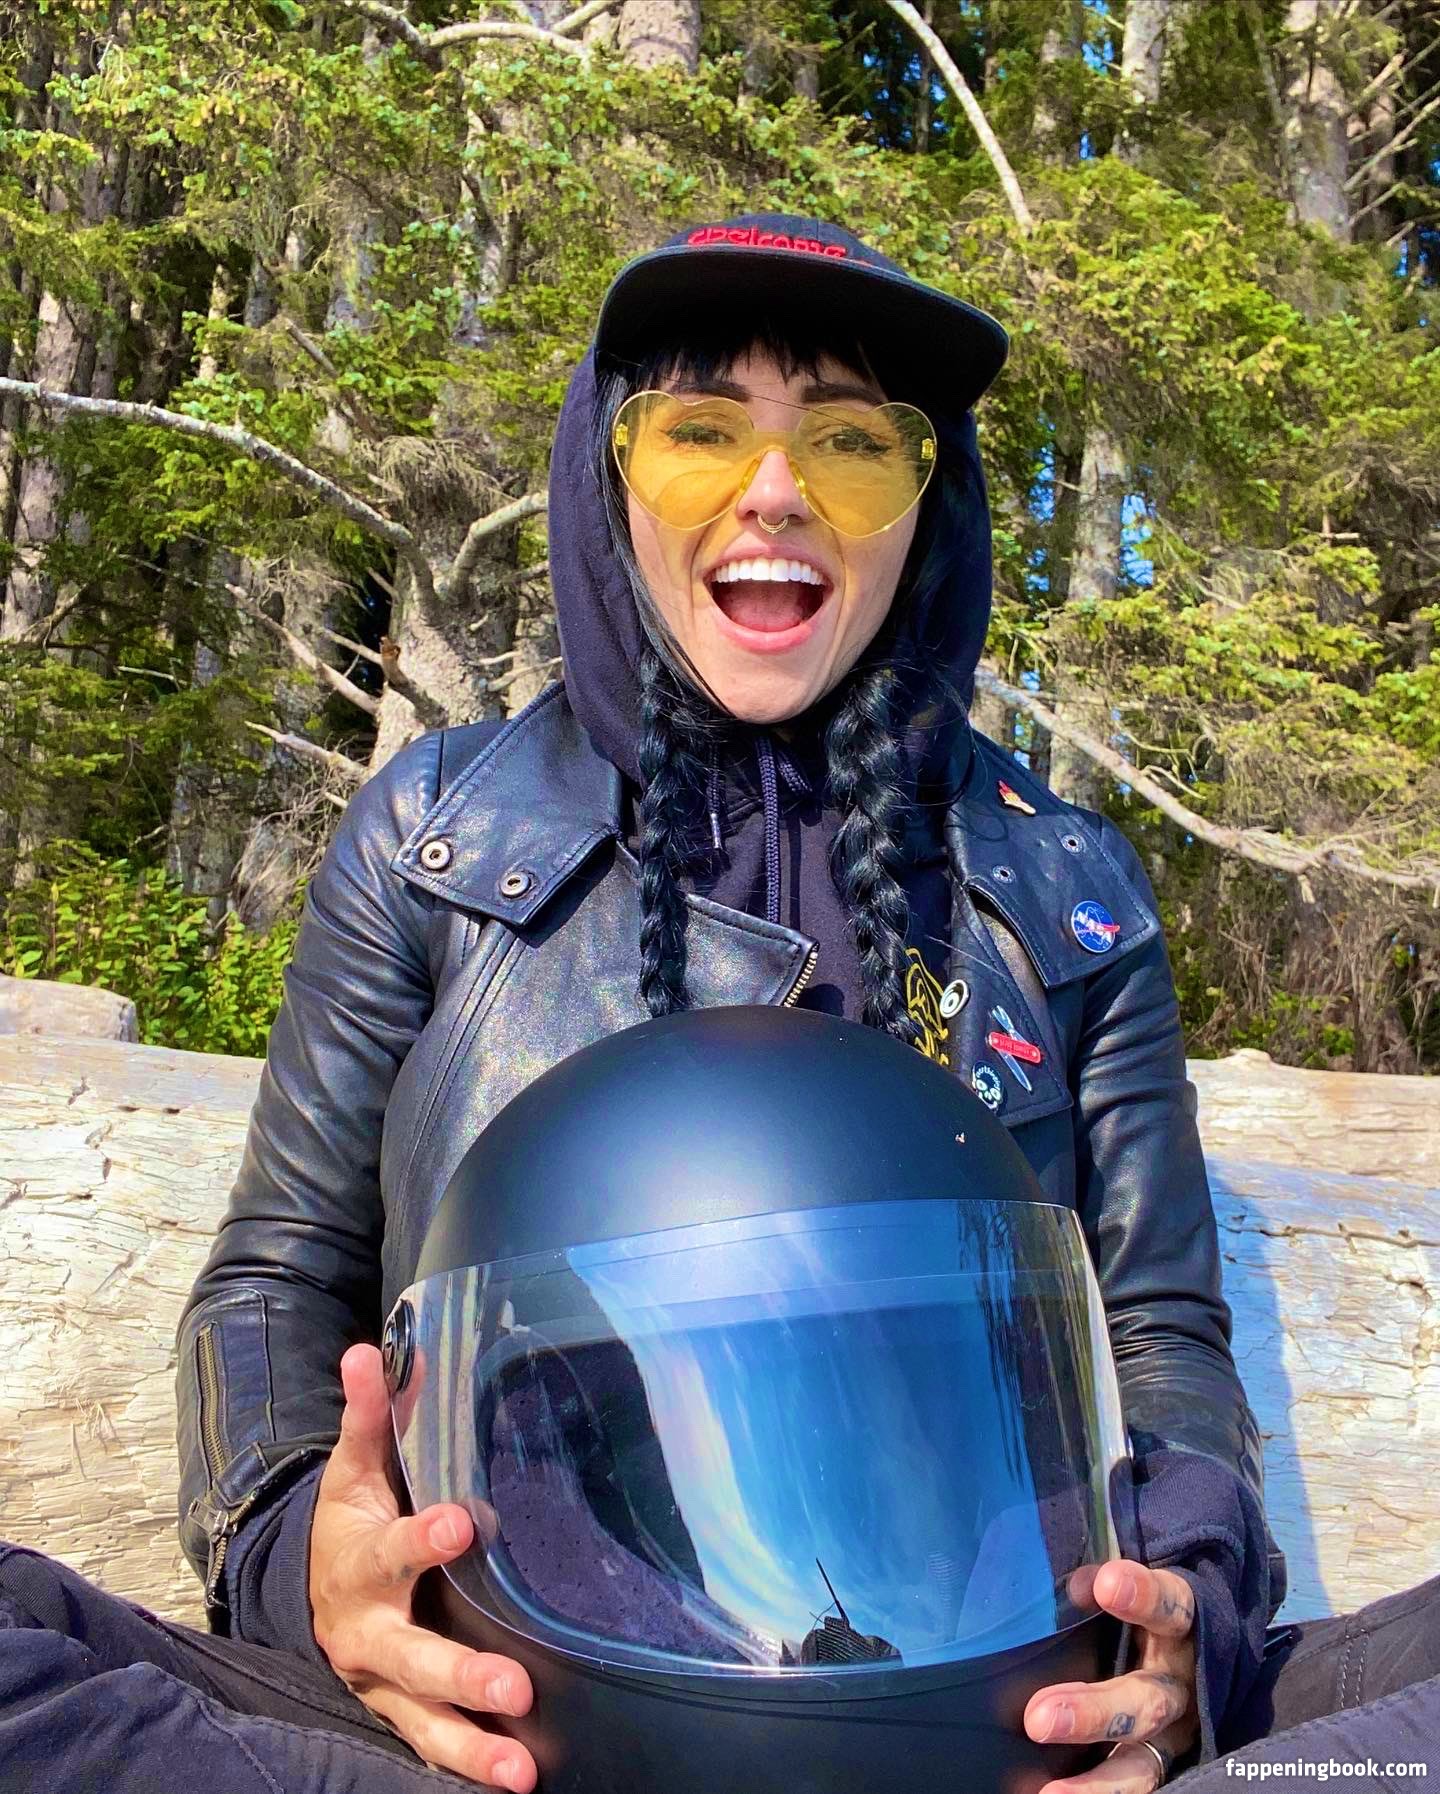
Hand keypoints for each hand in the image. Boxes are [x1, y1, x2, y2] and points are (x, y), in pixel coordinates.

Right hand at [309, 1343, 536, 1790]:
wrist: (310, 1589)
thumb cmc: (352, 1519)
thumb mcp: (356, 1467)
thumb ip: (369, 1413)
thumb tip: (366, 1349)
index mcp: (362, 1562)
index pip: (394, 1549)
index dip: (425, 1538)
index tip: (461, 1523)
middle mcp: (369, 1632)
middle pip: (412, 1659)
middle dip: (460, 1674)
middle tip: (514, 1685)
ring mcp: (382, 1683)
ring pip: (423, 1723)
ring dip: (471, 1748)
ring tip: (522, 1771)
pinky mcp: (399, 1713)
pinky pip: (432, 1747)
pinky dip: (467, 1768)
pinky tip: (518, 1782)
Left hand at [1024, 1558, 1197, 1792]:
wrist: (1195, 1656)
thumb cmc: (1144, 1612)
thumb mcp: (1132, 1591)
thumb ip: (1104, 1584)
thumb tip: (1075, 1586)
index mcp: (1181, 1631)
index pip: (1173, 1608)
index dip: (1144, 1596)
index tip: (1106, 1585)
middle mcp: (1182, 1687)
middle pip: (1148, 1702)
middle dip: (1094, 1712)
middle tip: (1038, 1719)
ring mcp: (1176, 1734)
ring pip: (1144, 1764)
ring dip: (1098, 1782)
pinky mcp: (1163, 1764)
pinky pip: (1139, 1787)